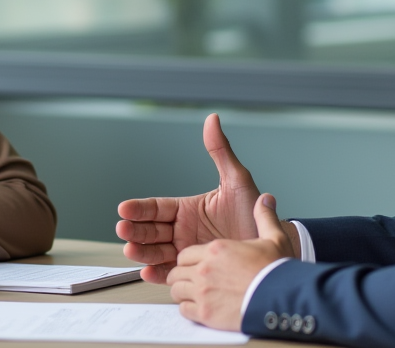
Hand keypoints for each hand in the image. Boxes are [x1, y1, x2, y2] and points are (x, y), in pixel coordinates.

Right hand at [117, 113, 261, 282]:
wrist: (271, 244)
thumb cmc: (254, 211)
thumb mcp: (237, 180)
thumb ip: (220, 152)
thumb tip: (212, 120)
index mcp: (188, 209)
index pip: (157, 208)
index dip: (140, 209)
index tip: (124, 208)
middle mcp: (183, 230)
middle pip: (151, 230)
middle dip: (135, 230)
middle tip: (123, 229)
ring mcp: (186, 251)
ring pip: (156, 252)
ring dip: (141, 252)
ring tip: (130, 251)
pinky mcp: (193, 270)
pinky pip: (171, 272)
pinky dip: (158, 274)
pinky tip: (147, 272)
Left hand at [168, 194, 293, 331]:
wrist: (283, 299)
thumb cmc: (277, 271)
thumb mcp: (274, 238)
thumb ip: (264, 217)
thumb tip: (265, 199)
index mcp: (216, 250)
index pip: (185, 254)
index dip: (190, 260)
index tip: (198, 266)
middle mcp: (204, 269)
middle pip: (176, 271)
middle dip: (183, 276)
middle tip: (194, 282)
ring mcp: (202, 292)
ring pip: (176, 290)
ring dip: (184, 292)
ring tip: (197, 296)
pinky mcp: (205, 313)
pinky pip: (183, 310)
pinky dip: (189, 309)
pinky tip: (201, 309)